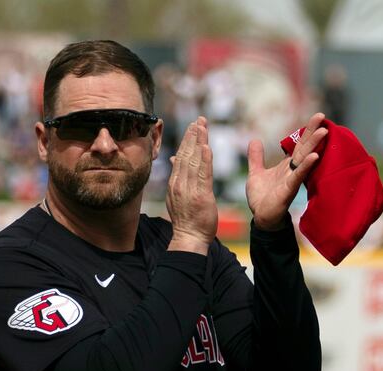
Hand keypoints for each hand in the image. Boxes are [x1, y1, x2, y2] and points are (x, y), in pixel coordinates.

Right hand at [166, 116, 217, 253]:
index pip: (181, 156)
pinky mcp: (201, 195)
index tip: (193, 126)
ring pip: (194, 161)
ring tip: (203, 127)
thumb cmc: (187, 218)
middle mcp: (180, 183)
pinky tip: (207, 147)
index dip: (188, 140)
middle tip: (199, 120)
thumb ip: (178, 176)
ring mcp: (189, 189)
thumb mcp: (178, 195)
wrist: (189, 237)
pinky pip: (203, 174)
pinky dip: (205, 159)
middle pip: (187, 154)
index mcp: (175, 182)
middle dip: (193, 136)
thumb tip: (175, 159)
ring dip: (199, 142)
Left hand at [246, 112, 327, 229]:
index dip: (305, 131)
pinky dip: (306, 166)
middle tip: (322, 115)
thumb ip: (256, 157)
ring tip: (324, 131)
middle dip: (312, 132)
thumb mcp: (256, 172)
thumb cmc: (261, 197)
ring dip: (314, 145)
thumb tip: (254, 140)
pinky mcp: (289, 190)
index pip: (297, 144)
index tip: (317, 116)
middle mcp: (292, 170)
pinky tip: (314, 156)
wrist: (261, 217)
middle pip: (303, 147)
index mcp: (285, 165)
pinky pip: (298, 176)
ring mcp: (292, 179)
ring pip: (304, 159)